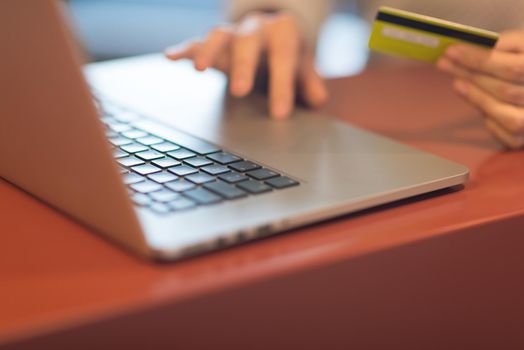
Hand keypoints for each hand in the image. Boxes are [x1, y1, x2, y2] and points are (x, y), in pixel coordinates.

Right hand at [165, 12, 327, 118]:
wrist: (274, 33)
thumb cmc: (289, 54)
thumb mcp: (305, 67)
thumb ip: (311, 83)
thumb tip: (318, 100)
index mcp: (283, 33)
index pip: (284, 57)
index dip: (282, 85)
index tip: (279, 114)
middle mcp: (256, 29)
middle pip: (248, 42)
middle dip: (244, 66)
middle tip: (240, 92)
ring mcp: (233, 34)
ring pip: (219, 36)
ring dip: (208, 51)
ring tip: (199, 70)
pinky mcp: (215, 44)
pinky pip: (197, 42)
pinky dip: (184, 49)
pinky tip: (170, 57)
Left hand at [437, 30, 523, 148]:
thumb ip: (506, 44)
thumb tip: (472, 48)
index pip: (511, 68)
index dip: (478, 59)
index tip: (451, 52)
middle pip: (504, 90)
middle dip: (471, 76)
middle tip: (444, 64)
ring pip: (505, 115)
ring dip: (476, 97)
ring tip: (456, 83)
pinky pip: (505, 134)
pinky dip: (491, 120)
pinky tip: (480, 106)